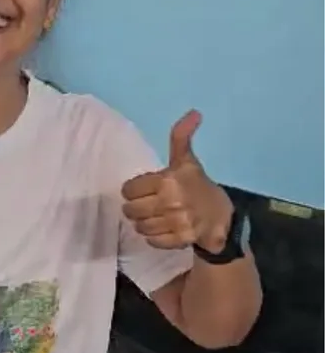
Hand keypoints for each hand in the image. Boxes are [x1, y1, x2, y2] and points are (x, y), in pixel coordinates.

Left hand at [121, 111, 232, 252]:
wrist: (223, 217)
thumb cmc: (199, 186)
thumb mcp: (187, 161)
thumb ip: (181, 137)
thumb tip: (194, 112)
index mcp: (167, 180)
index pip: (129, 189)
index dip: (133, 190)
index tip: (143, 190)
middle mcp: (169, 202)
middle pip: (130, 210)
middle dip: (135, 207)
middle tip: (146, 205)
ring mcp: (174, 223)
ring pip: (139, 226)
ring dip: (143, 222)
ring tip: (154, 216)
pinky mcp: (178, 240)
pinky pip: (151, 241)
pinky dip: (154, 236)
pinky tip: (162, 228)